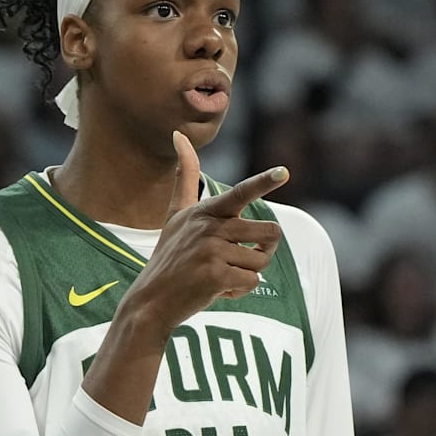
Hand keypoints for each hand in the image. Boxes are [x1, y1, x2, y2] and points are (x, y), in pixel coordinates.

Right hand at [118, 131, 288, 336]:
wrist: (150, 301)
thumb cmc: (169, 257)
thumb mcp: (175, 214)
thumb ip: (185, 177)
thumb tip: (178, 135)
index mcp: (205, 211)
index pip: (241, 194)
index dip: (264, 182)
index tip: (284, 172)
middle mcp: (208, 227)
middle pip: (270, 232)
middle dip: (263, 250)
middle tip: (239, 259)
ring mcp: (210, 250)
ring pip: (261, 260)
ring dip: (248, 273)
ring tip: (221, 274)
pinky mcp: (215, 274)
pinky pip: (251, 282)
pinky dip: (238, 291)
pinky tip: (215, 289)